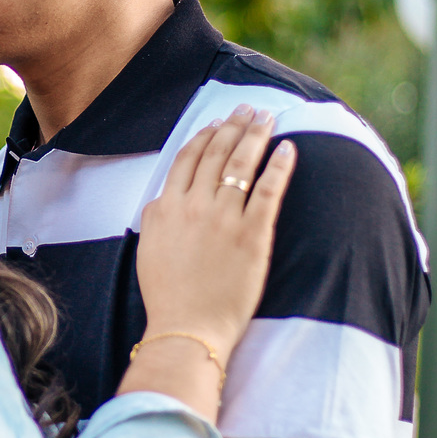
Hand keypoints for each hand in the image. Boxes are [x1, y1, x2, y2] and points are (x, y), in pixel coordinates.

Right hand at [135, 104, 295, 362]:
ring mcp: (224, 219)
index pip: (187, 158)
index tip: (218, 122)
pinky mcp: (252, 235)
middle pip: (216, 153)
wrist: (188, 328)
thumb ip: (155, 217)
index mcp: (166, 207)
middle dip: (234, 126)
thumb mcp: (148, 248)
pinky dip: (278, 166)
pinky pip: (268, 190)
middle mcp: (194, 205)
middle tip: (248, 109)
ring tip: (267, 118)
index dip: (204, 135)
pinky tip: (288, 149)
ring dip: (256, 135)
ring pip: (241, 164)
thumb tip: (162, 197)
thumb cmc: (168, 296)